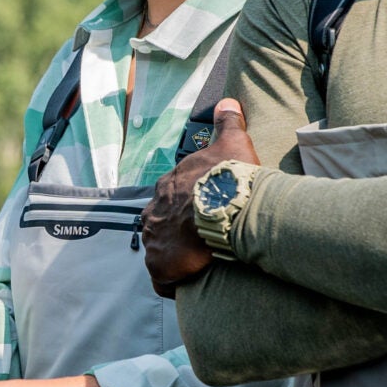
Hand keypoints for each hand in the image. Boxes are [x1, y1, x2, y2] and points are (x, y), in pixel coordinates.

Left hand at [141, 99, 258, 296]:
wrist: (225, 207)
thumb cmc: (229, 176)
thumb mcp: (232, 143)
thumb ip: (227, 122)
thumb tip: (228, 101)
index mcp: (169, 185)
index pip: (174, 197)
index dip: (190, 207)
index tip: (207, 216)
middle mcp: (155, 210)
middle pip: (164, 224)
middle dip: (180, 233)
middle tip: (206, 242)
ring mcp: (155, 238)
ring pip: (162, 251)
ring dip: (178, 258)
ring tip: (202, 265)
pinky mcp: (161, 265)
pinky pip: (163, 279)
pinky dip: (174, 283)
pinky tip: (191, 284)